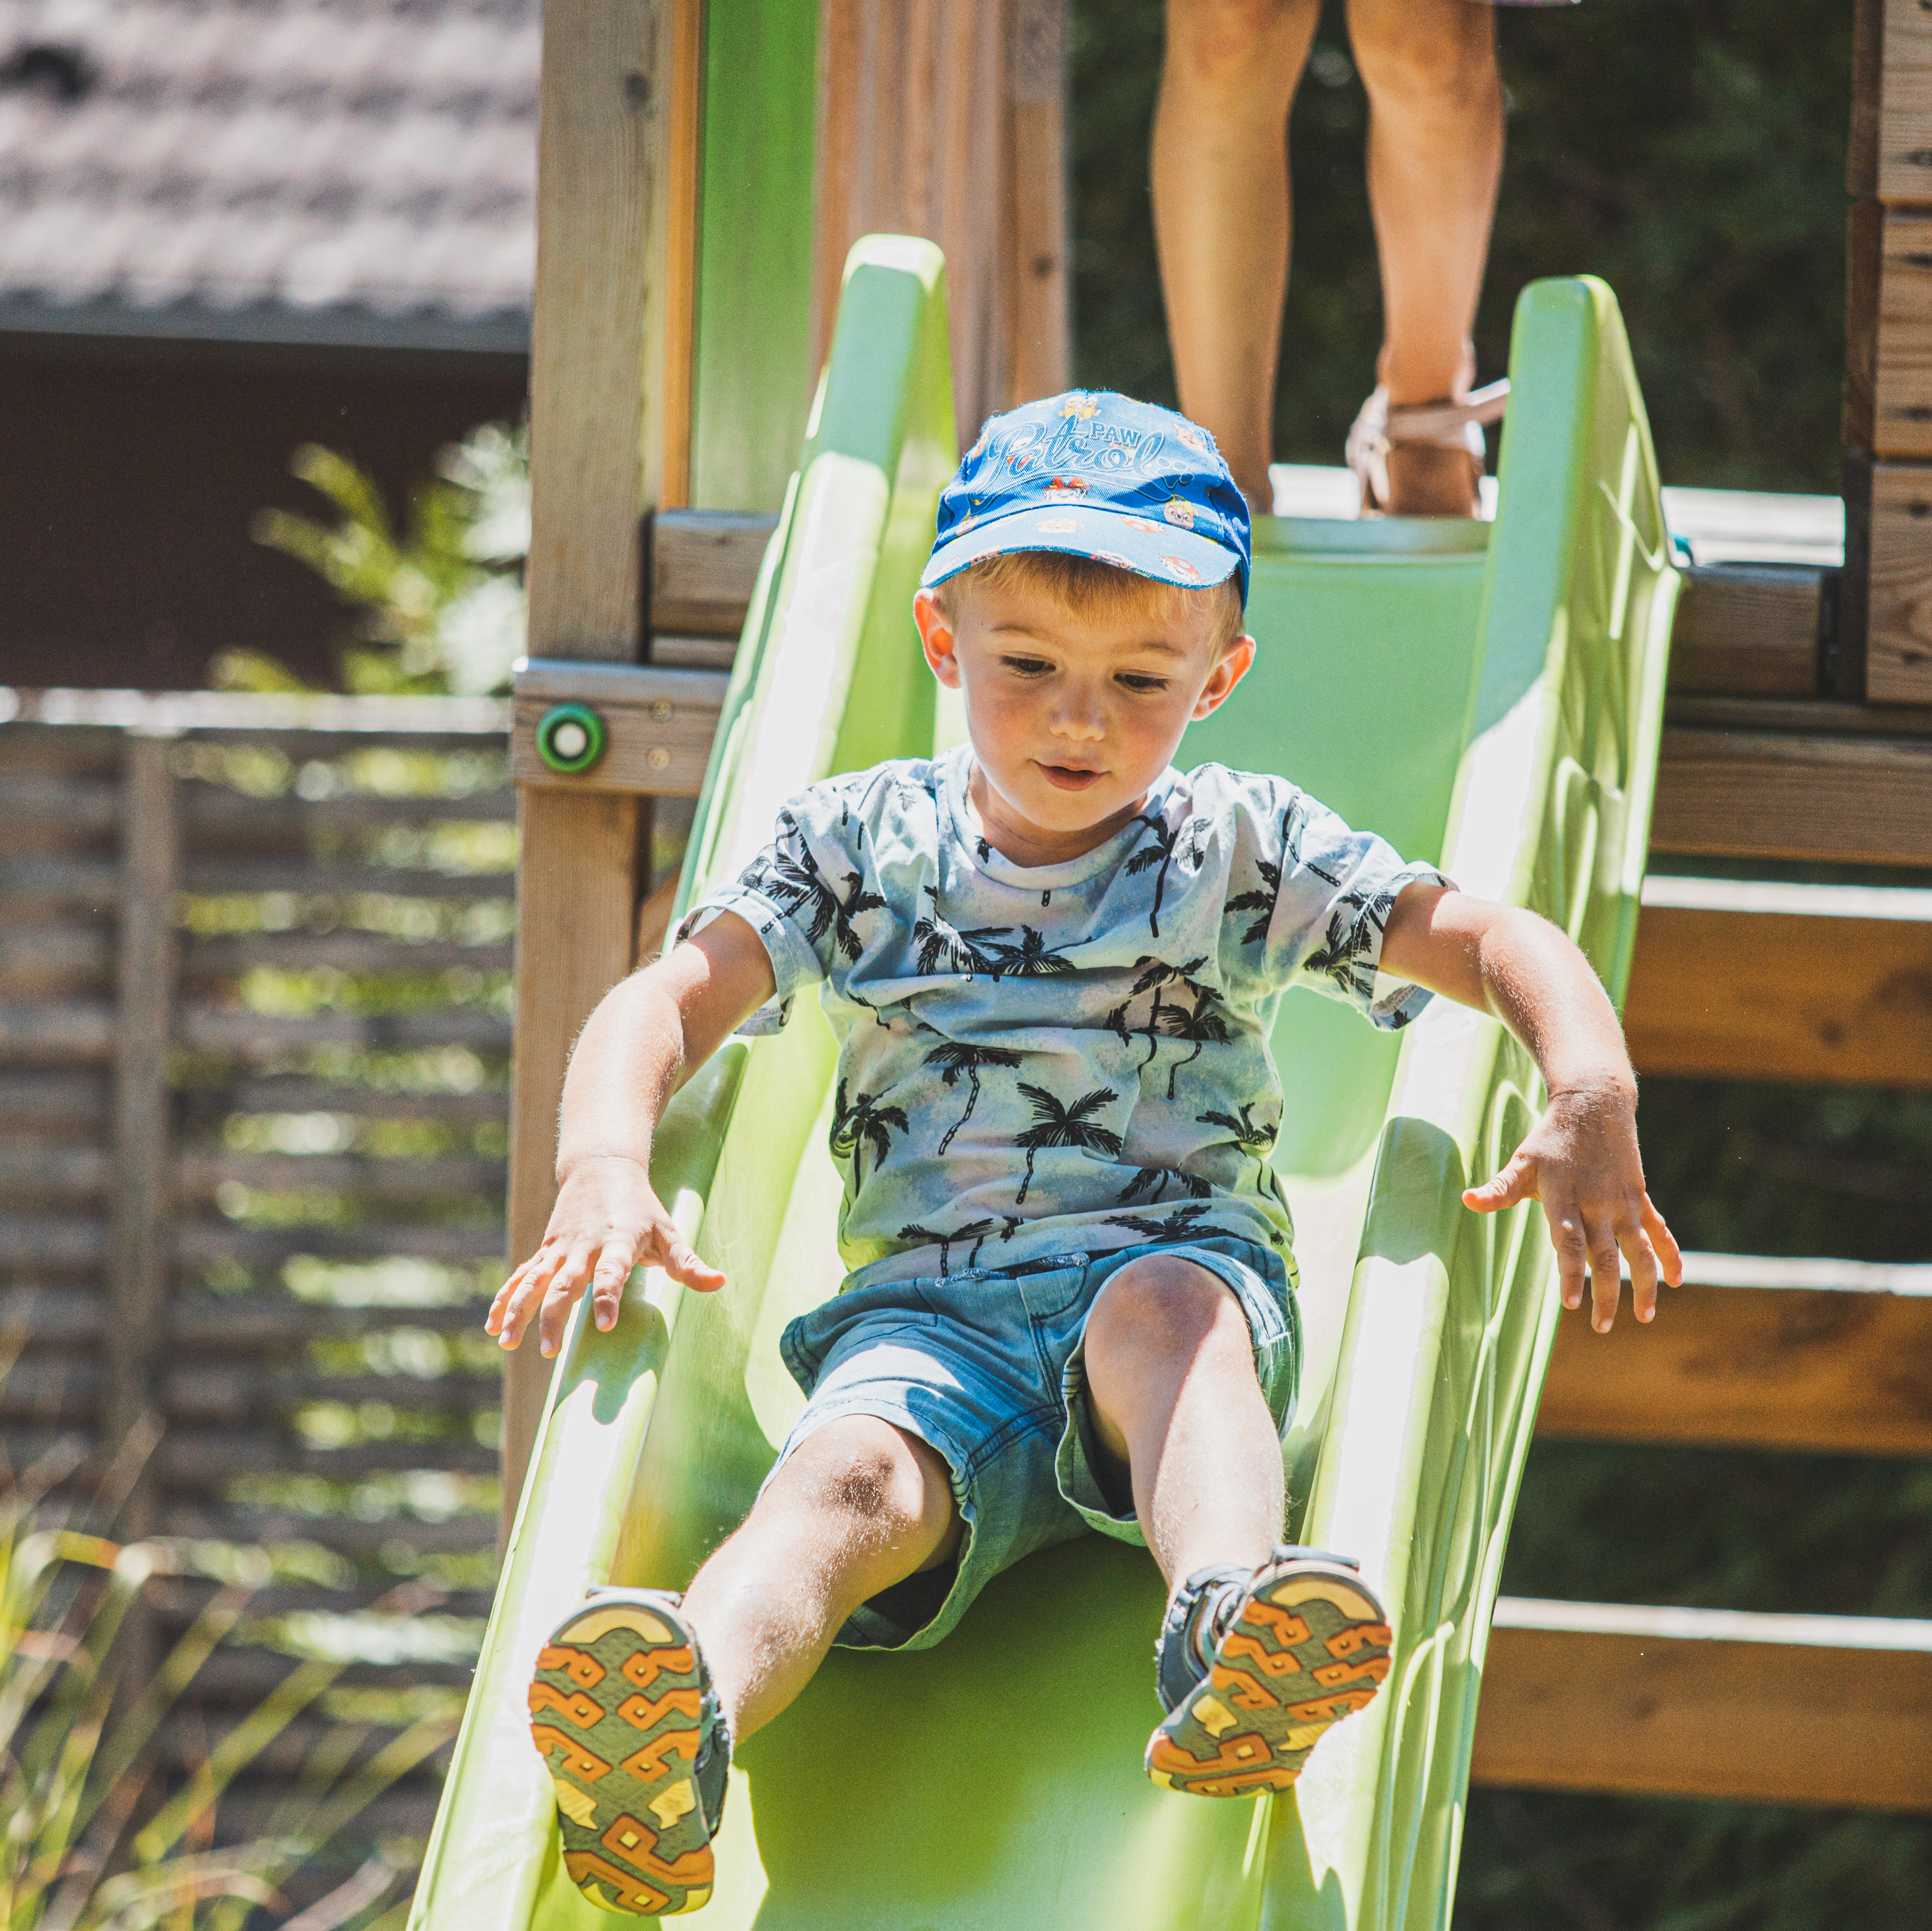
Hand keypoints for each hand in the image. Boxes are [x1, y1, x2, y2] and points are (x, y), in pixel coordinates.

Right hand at [486, 1155, 726, 1356]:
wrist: (602, 1166)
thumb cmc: (642, 1207)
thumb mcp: (669, 1231)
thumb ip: (689, 1263)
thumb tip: (720, 1283)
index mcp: (617, 1242)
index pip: (611, 1273)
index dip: (606, 1297)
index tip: (604, 1325)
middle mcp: (584, 1246)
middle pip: (564, 1283)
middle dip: (554, 1317)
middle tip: (550, 1352)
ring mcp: (560, 1248)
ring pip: (533, 1281)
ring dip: (519, 1311)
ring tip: (507, 1343)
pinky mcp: (545, 1250)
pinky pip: (521, 1277)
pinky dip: (505, 1299)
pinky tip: (493, 1326)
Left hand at [1461, 1081, 1680, 1331]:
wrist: (1594, 1103)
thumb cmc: (1549, 1139)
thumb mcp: (1521, 1161)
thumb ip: (1499, 1188)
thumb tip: (1466, 1201)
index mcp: (1564, 1198)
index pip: (1569, 1243)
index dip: (1571, 1273)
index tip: (1572, 1305)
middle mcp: (1597, 1203)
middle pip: (1605, 1256)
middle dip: (1606, 1295)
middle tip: (1601, 1327)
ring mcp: (1623, 1202)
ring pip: (1639, 1250)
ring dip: (1645, 1285)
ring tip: (1644, 1317)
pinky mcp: (1640, 1197)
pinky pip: (1659, 1231)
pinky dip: (1669, 1255)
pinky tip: (1675, 1281)